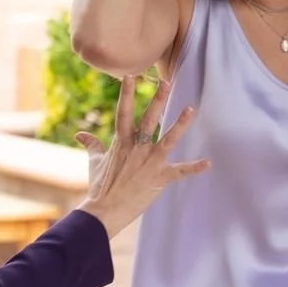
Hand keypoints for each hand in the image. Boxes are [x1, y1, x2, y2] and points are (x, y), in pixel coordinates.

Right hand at [74, 76, 207, 237]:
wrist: (104, 211)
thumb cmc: (99, 187)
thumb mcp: (95, 162)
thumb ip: (91, 145)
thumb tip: (80, 134)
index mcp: (121, 142)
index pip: (123, 112)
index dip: (126, 93)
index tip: (130, 76)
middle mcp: (136, 148)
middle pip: (149, 119)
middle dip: (158, 100)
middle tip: (166, 82)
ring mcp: (149, 163)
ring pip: (168, 139)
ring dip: (180, 124)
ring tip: (191, 108)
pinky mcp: (159, 178)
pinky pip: (179, 172)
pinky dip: (194, 168)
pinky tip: (208, 163)